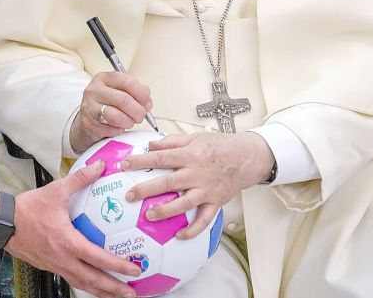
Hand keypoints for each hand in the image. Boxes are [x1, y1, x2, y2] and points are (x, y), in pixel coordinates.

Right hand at [7, 160, 139, 297]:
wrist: (2, 222)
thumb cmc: (28, 208)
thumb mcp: (56, 191)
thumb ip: (80, 179)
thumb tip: (100, 166)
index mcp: (68, 242)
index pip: (97, 259)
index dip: (117, 266)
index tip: (134, 270)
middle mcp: (62, 259)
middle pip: (92, 280)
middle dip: (113, 288)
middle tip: (131, 293)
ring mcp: (54, 265)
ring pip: (81, 284)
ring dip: (100, 291)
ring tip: (116, 295)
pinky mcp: (48, 266)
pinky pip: (71, 279)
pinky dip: (85, 284)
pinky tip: (93, 285)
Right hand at [69, 72, 152, 152]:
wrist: (89, 119)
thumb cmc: (108, 104)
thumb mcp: (120, 91)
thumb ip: (136, 93)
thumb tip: (147, 103)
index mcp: (105, 78)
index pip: (127, 82)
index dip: (141, 94)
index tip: (147, 102)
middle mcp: (94, 90)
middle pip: (124, 100)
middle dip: (138, 111)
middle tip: (140, 116)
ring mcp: (89, 107)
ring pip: (116, 116)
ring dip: (129, 122)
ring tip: (129, 122)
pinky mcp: (88, 123)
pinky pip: (111, 129)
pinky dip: (119, 130)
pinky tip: (118, 127)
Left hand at [120, 133, 274, 238]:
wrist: (247, 156)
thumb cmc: (221, 146)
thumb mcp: (196, 137)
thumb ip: (172, 141)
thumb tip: (151, 144)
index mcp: (190, 155)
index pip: (160, 157)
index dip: (141, 161)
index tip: (124, 165)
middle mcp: (196, 173)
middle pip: (167, 182)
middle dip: (146, 189)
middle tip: (130, 195)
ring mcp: (206, 189)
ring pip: (184, 202)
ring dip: (166, 210)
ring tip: (150, 216)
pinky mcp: (215, 202)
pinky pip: (204, 219)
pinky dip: (193, 229)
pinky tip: (180, 236)